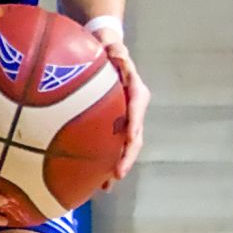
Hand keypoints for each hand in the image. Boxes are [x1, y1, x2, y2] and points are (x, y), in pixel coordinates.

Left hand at [101, 41, 147, 182]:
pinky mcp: (114, 127)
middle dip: (127, 157)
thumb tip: (117, 52)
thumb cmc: (108, 50)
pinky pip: (111, 146)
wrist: (105, 53)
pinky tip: (94, 180)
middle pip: (134, 137)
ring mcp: (125, 121)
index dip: (134, 124)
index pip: (137, 109)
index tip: (130, 139)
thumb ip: (116, 52)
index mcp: (136, 92)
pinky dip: (104, 162)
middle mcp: (134, 110)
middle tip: (117, 174)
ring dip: (116, 166)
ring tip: (106, 185)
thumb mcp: (113, 48)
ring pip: (124, 147)